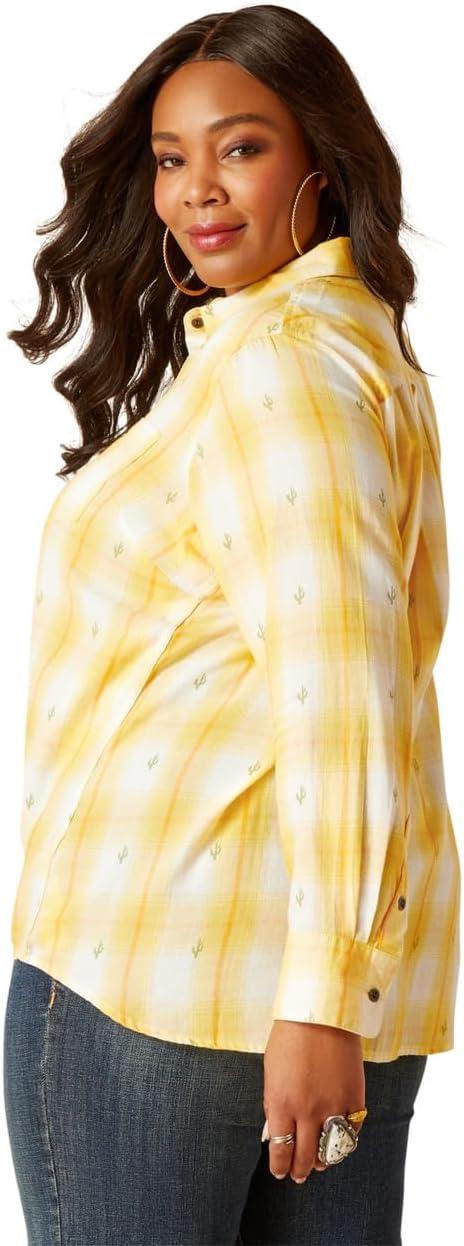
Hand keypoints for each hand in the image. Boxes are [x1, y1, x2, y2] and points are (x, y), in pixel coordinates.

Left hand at [262, 1019, 364, 1182]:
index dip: (279, 1166)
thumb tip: (272, 1134)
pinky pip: (352, 1132)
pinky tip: (338, 1142)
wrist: (322, 1013)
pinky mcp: (355, 1097)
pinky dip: (345, 1142)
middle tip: (298, 1175)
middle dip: (300, 1170)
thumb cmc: (290, 1037)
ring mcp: (334, 1105)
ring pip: (330, 1151)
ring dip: (323, 1161)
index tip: (279, 1171)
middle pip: (305, 1156)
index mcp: (281, 1103)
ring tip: (318, 1163)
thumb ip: (272, 1105)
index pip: (280, 1150)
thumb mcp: (271, 1072)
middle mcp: (307, 1110)